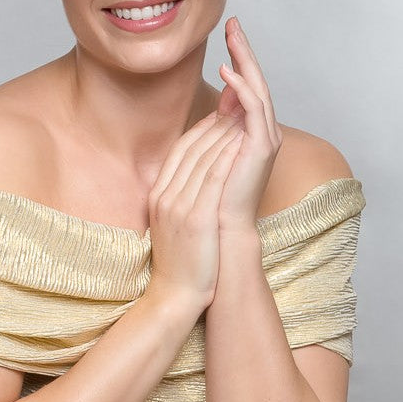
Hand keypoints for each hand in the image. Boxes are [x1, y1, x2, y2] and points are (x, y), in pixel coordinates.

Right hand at [146, 111, 243, 309]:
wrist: (174, 296)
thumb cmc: (180, 262)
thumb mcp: (172, 222)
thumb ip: (180, 196)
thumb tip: (197, 175)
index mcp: (158, 194)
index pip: (180, 150)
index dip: (201, 129)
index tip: (220, 115)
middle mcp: (165, 195)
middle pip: (192, 149)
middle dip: (216, 123)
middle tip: (237, 105)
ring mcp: (178, 206)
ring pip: (203, 158)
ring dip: (224, 133)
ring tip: (244, 115)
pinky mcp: (196, 218)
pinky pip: (213, 179)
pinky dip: (227, 156)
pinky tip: (243, 142)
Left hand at [216, 16, 282, 233]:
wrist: (219, 227)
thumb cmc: (212, 192)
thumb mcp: (212, 148)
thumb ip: (220, 121)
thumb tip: (224, 93)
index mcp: (251, 130)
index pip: (246, 85)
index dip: (238, 58)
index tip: (227, 33)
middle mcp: (263, 130)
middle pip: (255, 81)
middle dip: (244, 51)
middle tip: (234, 24)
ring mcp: (266, 138)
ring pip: (258, 89)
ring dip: (246, 61)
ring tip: (233, 36)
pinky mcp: (263, 146)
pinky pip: (255, 110)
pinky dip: (243, 89)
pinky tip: (230, 72)